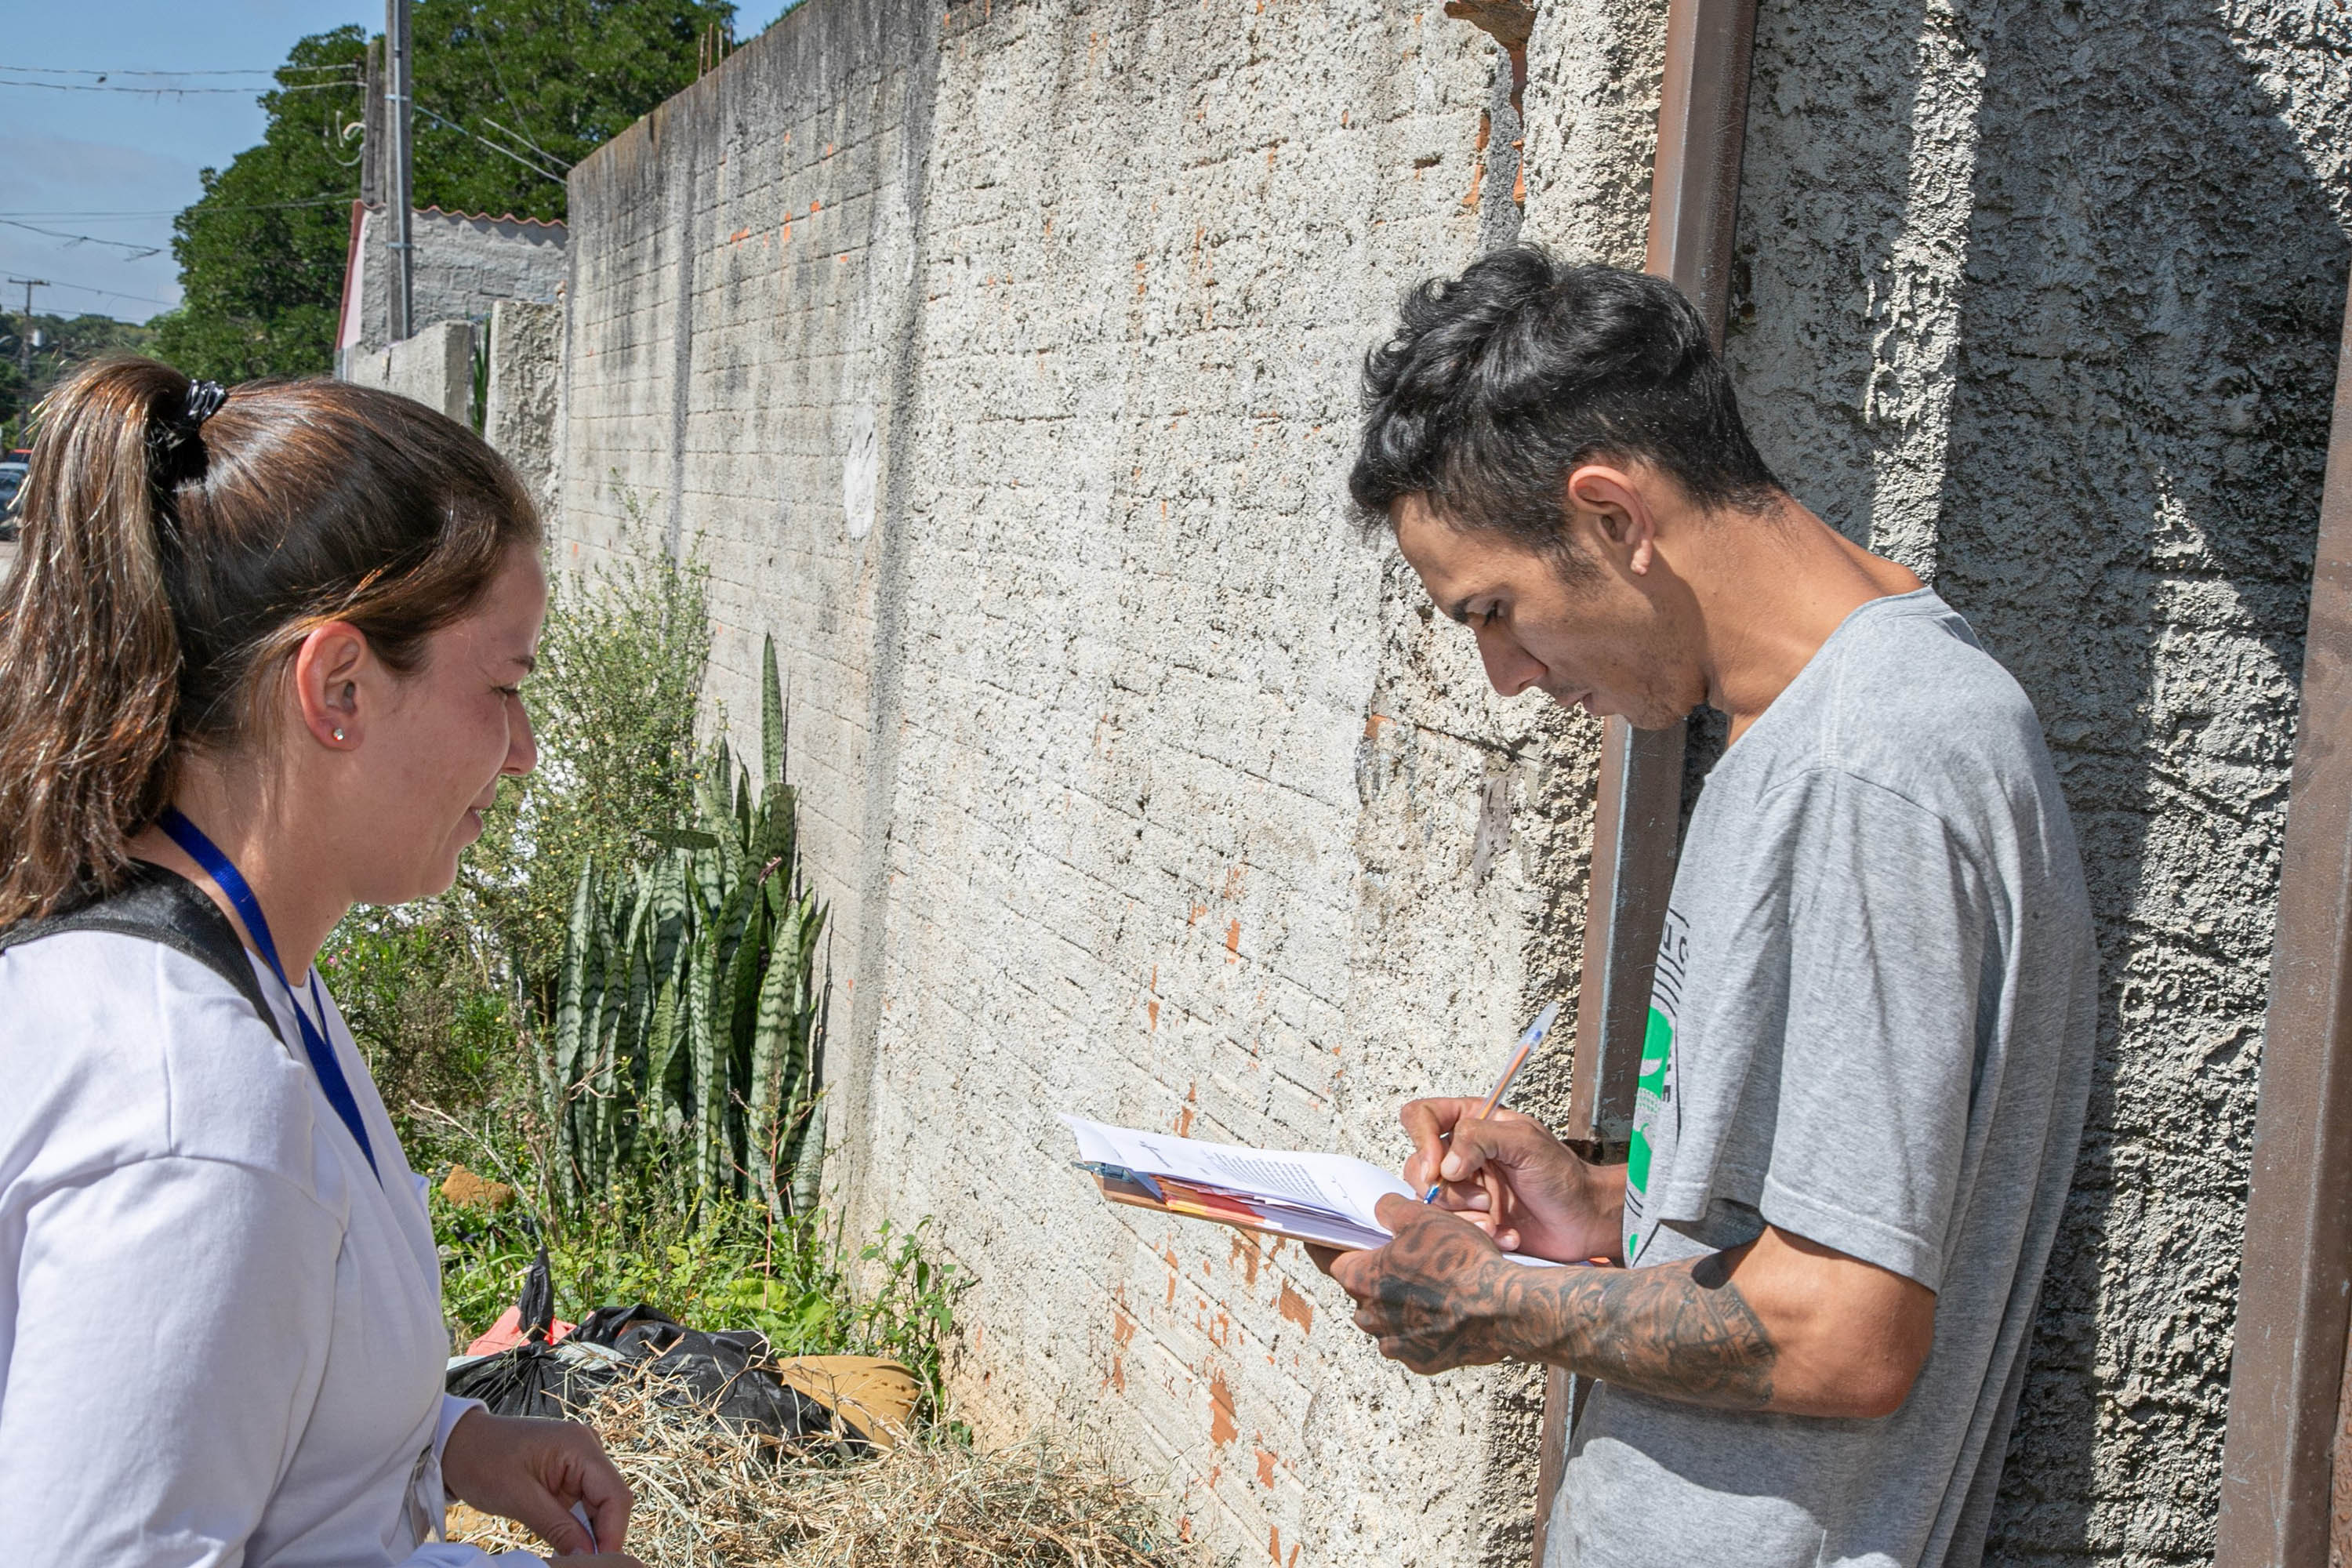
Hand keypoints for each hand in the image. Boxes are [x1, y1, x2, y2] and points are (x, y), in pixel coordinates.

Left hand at [441, 1408, 635, 1561]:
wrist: (457, 1444)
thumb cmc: (481, 1462)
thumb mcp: (518, 1499)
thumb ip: (559, 1528)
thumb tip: (589, 1557)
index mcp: (580, 1446)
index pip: (615, 1495)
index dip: (612, 1533)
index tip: (600, 1564)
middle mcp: (588, 1448)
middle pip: (611, 1500)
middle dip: (601, 1536)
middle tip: (583, 1565)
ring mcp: (580, 1459)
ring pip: (600, 1505)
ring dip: (589, 1533)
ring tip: (574, 1558)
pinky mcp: (569, 1472)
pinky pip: (584, 1503)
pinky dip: (577, 1525)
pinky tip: (567, 1544)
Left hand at [1311, 1196, 1518, 1373]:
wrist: (1501, 1308)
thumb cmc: (1459, 1261)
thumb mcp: (1422, 1218)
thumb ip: (1391, 1210)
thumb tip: (1381, 1208)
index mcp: (1361, 1279)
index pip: (1324, 1258)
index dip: (1323, 1244)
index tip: (1321, 1236)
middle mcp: (1370, 1316)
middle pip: (1360, 1288)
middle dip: (1374, 1272)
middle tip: (1399, 1255)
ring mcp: (1395, 1342)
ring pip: (1385, 1317)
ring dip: (1398, 1301)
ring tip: (1428, 1282)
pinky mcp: (1421, 1361)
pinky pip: (1412, 1339)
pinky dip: (1422, 1326)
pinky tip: (1444, 1309)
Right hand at [1399, 1097, 1622, 1262]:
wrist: (1583, 1221)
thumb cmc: (1562, 1175)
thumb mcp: (1526, 1143)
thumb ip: (1479, 1139)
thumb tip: (1443, 1166)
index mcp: (1471, 1122)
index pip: (1421, 1116)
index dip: (1420, 1140)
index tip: (1438, 1170)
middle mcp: (1460, 1153)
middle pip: (1419, 1166)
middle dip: (1451, 1191)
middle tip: (1486, 1200)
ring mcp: (1462, 1188)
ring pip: (1430, 1201)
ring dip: (1464, 1216)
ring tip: (1495, 1221)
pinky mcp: (1467, 1219)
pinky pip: (1448, 1227)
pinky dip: (1476, 1233)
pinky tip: (1506, 1234)